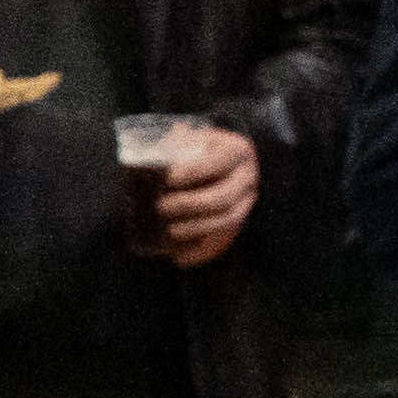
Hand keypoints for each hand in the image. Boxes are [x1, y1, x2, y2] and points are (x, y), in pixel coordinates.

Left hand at [138, 118, 260, 266]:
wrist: (216, 160)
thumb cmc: (194, 148)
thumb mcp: (189, 138)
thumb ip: (174, 141)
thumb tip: (149, 150)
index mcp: (237, 151)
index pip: (219, 162)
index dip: (195, 171)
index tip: (169, 178)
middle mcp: (247, 178)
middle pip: (223, 197)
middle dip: (191, 204)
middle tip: (161, 207)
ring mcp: (246, 202)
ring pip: (228, 221)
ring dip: (197, 229)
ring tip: (170, 232)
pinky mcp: (238, 223)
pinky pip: (225, 241)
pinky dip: (202, 252)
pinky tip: (180, 259)